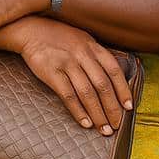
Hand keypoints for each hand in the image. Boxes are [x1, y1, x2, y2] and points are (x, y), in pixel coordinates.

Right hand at [18, 21, 133, 133]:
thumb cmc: (58, 37)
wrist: (29, 29)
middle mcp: (82, 54)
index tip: (128, 107)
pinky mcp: (51, 71)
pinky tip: (85, 123)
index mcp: (92, 46)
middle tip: (115, 125)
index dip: (123, 90)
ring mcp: (66, 63)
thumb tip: (112, 79)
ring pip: (87, 93)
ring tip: (103, 129)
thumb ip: (96, 56)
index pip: (114, 71)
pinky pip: (68, 95)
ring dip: (98, 114)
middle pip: (102, 85)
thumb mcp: (81, 39)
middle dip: (112, 109)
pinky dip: (78, 111)